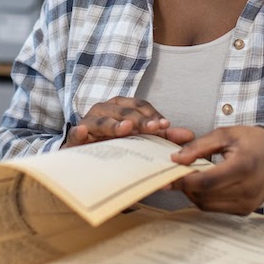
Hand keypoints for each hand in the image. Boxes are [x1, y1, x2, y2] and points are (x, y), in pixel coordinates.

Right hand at [64, 97, 194, 147]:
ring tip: (126, 129)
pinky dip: (80, 132)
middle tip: (153, 129)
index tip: (165, 125)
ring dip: (114, 124)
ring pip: (101, 120)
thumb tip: (189, 135)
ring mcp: (88, 123)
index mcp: (120, 107)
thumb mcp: (139, 140)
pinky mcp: (74, 139)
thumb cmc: (115, 144)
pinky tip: (84, 132)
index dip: (152, 114)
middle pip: (123, 111)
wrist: (85, 158)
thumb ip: (162, 136)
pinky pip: (76, 134)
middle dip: (139, 120)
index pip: (139, 106)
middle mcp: (104, 110)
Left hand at [171, 126, 263, 214]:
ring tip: (191, 177)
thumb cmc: (254, 142)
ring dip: (193, 193)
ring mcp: (247, 203)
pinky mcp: (245, 210)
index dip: (184, 180)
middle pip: (204, 195)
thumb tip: (176, 159)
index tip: (168, 176)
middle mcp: (247, 189)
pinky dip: (205, 198)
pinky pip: (216, 208)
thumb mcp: (227, 135)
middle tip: (176, 174)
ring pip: (207, 205)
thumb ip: (200, 146)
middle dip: (186, 186)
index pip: (206, 180)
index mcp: (243, 167)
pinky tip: (205, 184)